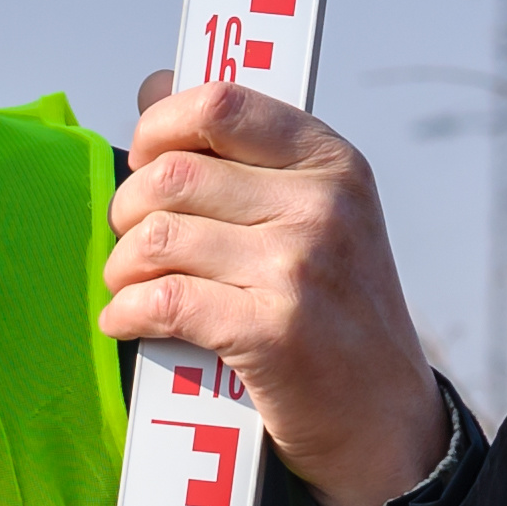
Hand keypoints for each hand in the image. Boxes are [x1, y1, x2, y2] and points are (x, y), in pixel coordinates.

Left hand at [110, 81, 445, 505]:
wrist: (384, 419)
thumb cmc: (331, 311)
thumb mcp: (313, 215)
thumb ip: (240, 156)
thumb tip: (154, 86)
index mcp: (330, 162)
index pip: (219, 103)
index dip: (157, 128)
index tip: (144, 162)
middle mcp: (322, 205)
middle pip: (169, 175)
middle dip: (127, 212)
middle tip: (134, 245)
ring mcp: (299, 267)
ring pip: (155, 239)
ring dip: (122, 270)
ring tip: (133, 287)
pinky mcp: (271, 331)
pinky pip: (160, 301)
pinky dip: (126, 315)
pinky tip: (129, 323)